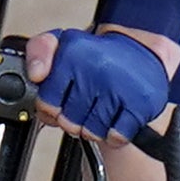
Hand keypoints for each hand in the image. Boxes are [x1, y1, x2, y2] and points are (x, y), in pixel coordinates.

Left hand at [26, 26, 174, 144]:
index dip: (50, 108)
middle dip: (73, 119)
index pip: (46, 102)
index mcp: (73, 52)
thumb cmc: (97, 56)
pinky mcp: (140, 103)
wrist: (142, 53)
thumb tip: (37, 74)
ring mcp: (120, 86)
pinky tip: (116, 117)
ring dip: (94, 128)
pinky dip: (115, 134)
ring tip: (99, 109)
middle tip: (83, 104)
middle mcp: (96, 68)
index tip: (60, 100)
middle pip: (68, 122)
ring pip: (91, 131)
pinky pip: (116, 136)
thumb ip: (38, 52)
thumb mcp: (62, 44)